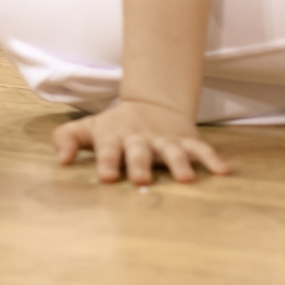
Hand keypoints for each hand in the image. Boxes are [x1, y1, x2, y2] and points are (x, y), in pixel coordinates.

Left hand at [54, 98, 228, 184]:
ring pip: (173, 151)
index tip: (105, 177)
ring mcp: (165, 140)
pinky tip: (223, 172)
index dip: (107, 162)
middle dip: (139, 164)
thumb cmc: (114, 128)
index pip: (108, 150)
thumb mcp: (88, 129)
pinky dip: (211, 159)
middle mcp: (141, 139)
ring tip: (186, 180)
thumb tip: (62, 159)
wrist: (152, 105)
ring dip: (179, 164)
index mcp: (115, 138)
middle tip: (139, 180)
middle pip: (139, 151)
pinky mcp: (186, 141)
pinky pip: (200, 149)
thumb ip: (68, 139)